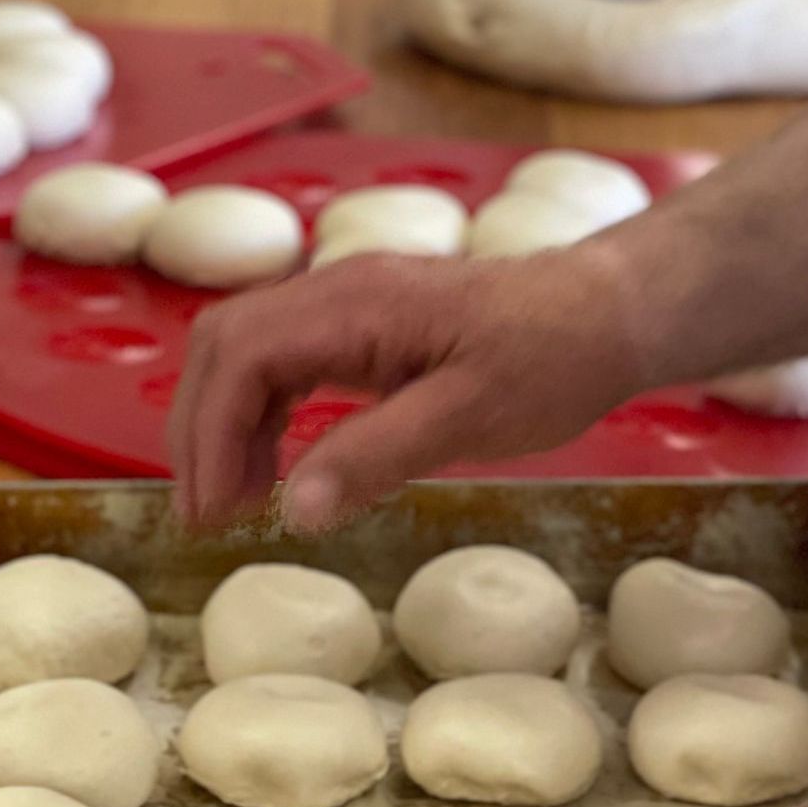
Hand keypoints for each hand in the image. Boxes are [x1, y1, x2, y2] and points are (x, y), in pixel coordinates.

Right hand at [168, 244, 656, 531]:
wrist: (607, 312)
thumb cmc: (552, 357)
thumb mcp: (471, 417)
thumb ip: (378, 456)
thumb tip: (294, 510)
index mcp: (358, 305)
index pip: (244, 357)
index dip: (213, 434)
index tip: (212, 511)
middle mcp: (340, 291)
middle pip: (226, 344)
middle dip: (201, 428)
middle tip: (206, 515)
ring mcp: (351, 302)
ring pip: (247, 350)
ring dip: (228, 423)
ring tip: (238, 504)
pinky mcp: (367, 322)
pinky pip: (286, 359)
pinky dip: (264, 413)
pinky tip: (279, 466)